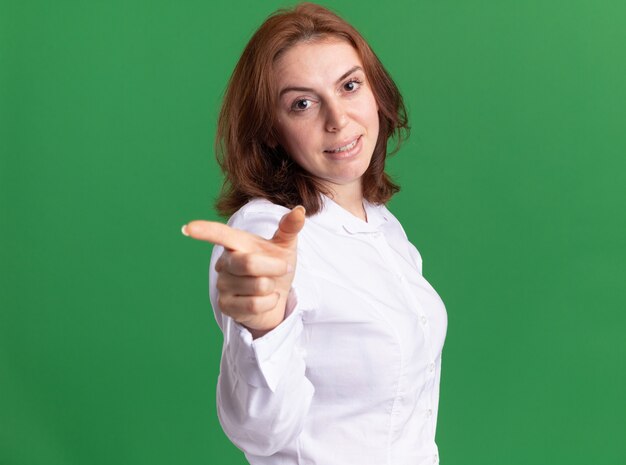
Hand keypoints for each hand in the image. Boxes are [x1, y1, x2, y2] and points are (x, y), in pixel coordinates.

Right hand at [182, 206, 305, 337]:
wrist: (277, 296)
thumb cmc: (276, 266)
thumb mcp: (285, 246)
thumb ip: (290, 227)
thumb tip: (300, 210)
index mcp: (236, 243)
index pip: (220, 235)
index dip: (205, 231)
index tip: (188, 228)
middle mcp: (225, 262)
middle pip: (249, 263)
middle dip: (274, 267)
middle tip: (283, 268)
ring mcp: (223, 285)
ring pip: (257, 286)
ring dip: (272, 287)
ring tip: (269, 285)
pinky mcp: (226, 306)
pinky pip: (254, 305)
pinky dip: (269, 302)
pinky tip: (267, 299)